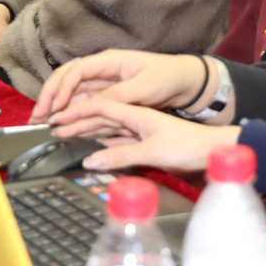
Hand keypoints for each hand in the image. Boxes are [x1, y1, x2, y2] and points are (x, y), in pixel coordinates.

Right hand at [32, 48, 210, 121]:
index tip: (56, 106)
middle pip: (67, 80)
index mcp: (109, 61)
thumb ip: (120, 95)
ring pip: (71, 93)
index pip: (76, 71)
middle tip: (38, 117)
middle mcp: (102, 71)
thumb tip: (95, 105)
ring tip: (42, 124)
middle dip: (50, 97)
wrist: (185, 83)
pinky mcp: (107, 97)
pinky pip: (83, 104)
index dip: (62, 88)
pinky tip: (61, 125)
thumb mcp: (146, 87)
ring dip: (56, 107)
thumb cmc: (168, 77)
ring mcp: (103, 84)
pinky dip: (70, 113)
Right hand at [67, 99, 240, 172]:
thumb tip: (91, 159)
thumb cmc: (188, 145)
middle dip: (73, 119)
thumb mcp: (152, 151)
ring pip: (104, 126)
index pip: (98, 105)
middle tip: (52, 127)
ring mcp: (139, 126)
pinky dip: (101, 140)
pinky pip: (116, 136)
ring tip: (64, 135)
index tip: (56, 118)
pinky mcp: (144, 138)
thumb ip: (120, 155)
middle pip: (97, 114)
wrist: (213, 150)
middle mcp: (134, 115)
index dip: (75, 110)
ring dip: (84, 129)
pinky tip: (92, 144)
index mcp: (135, 110)